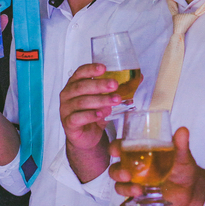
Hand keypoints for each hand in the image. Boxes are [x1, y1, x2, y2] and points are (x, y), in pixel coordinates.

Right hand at [60, 63, 120, 181]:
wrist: (87, 136)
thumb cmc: (95, 113)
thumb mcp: (106, 99)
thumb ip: (118, 89)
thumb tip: (138, 77)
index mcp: (75, 84)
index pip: (80, 72)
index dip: (91, 69)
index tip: (104, 68)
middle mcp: (68, 94)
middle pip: (81, 86)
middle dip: (99, 85)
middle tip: (114, 85)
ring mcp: (66, 109)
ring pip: (81, 102)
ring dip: (100, 100)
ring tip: (114, 100)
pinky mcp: (68, 123)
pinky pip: (77, 118)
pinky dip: (90, 115)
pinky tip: (101, 114)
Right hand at [109, 127, 204, 205]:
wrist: (191, 190)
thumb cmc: (183, 168)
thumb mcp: (183, 156)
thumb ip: (181, 145)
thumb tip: (182, 131)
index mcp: (141, 154)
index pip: (121, 148)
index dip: (115, 148)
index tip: (116, 151)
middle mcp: (134, 170)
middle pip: (116, 169)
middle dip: (118, 172)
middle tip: (128, 175)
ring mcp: (136, 185)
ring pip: (120, 187)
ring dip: (125, 189)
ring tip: (139, 191)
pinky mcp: (140, 201)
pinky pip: (128, 205)